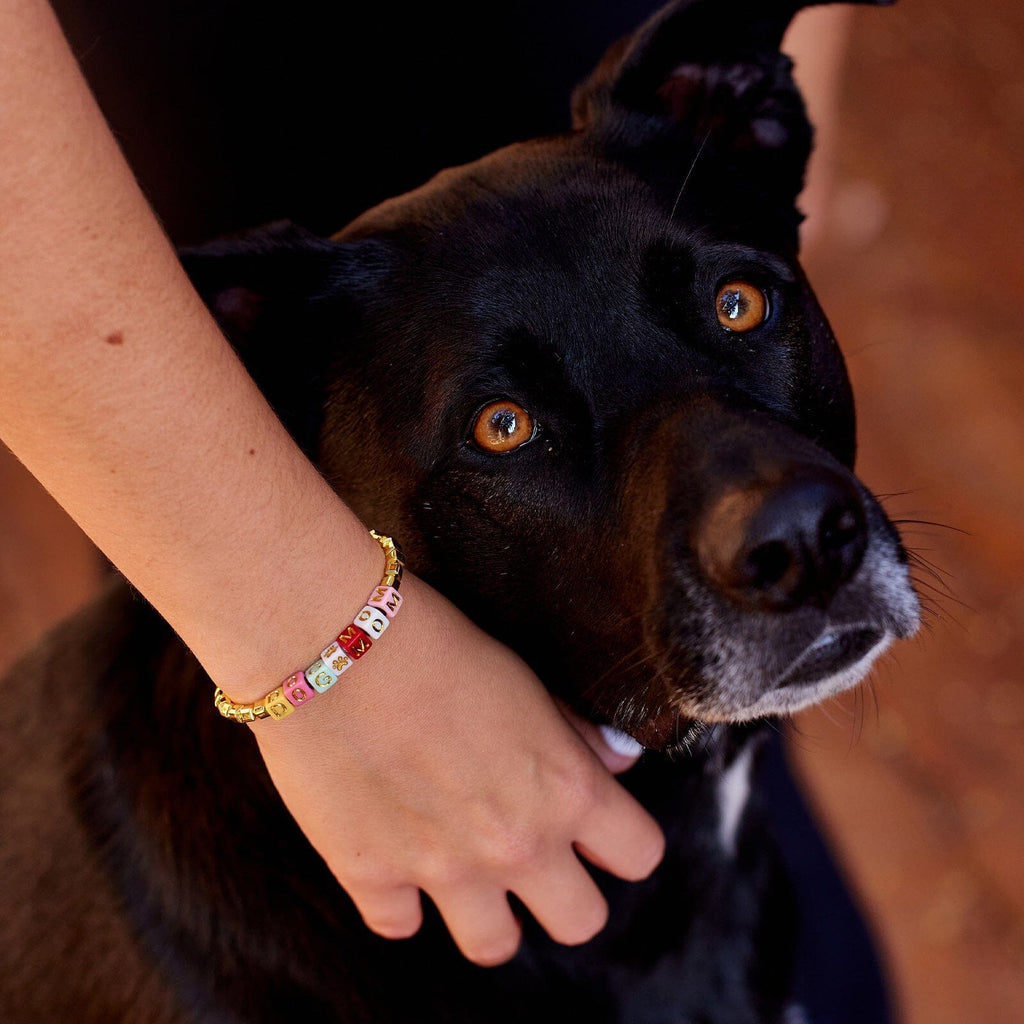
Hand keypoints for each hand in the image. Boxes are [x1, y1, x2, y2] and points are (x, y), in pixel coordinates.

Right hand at [249, 573, 664, 965]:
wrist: (336, 641)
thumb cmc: (439, 644)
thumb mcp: (526, 681)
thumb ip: (574, 736)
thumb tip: (616, 763)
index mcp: (567, 790)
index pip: (640, 855)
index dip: (621, 841)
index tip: (598, 829)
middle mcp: (516, 844)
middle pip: (582, 922)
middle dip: (565, 893)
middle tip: (534, 855)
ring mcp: (443, 870)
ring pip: (495, 946)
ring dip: (489, 914)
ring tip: (468, 870)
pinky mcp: (370, 876)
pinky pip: (400, 925)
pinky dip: (401, 899)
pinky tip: (397, 854)